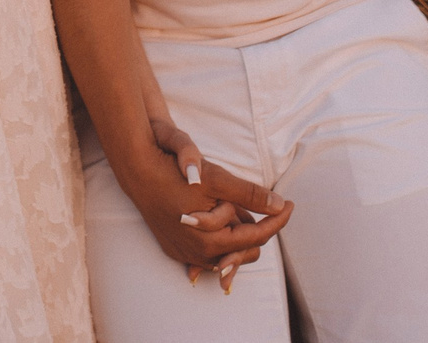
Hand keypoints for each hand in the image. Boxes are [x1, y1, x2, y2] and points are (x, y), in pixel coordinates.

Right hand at [146, 117, 273, 292]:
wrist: (137, 172)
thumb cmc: (177, 173)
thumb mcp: (217, 180)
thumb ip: (250, 194)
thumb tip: (279, 204)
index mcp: (212, 241)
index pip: (258, 236)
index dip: (278, 219)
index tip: (290, 203)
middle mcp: (199, 255)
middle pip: (245, 249)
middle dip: (258, 228)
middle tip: (267, 204)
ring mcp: (184, 254)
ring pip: (226, 251)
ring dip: (237, 232)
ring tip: (237, 205)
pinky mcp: (174, 249)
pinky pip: (206, 252)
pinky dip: (218, 239)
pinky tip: (220, 218)